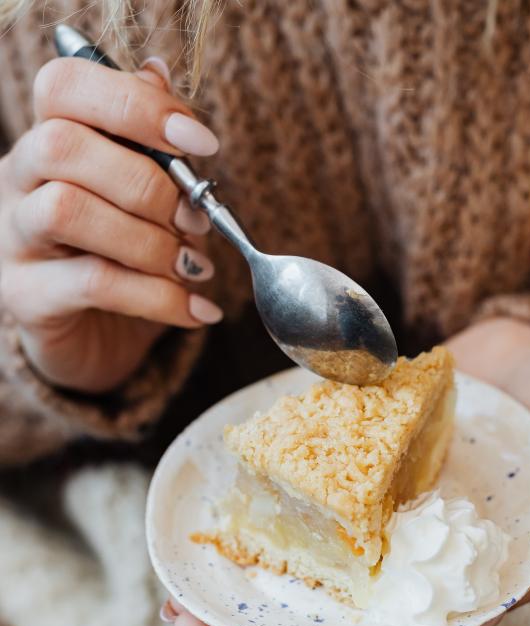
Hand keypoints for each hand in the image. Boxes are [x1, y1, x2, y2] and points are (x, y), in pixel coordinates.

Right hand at [0, 56, 221, 393]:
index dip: (136, 104)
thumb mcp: (147, 200)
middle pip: (62, 145)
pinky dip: (159, 297)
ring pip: (68, 211)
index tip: (201, 144)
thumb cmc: (126, 258)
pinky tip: (198, 310)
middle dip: (147, 182)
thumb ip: (150, 143)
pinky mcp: (27, 297)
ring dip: (149, 241)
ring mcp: (14, 239)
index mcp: (50, 141)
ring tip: (193, 267)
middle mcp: (18, 181)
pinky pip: (94, 284)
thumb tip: (158, 72)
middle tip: (196, 220)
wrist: (96, 340)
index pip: (65, 86)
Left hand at [159, 317, 529, 625]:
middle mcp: (393, 539)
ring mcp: (370, 493)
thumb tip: (476, 624)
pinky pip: (301, 470)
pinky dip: (259, 488)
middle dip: (244, 613)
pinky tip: (216, 500)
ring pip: (294, 539)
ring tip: (176, 579)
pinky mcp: (355, 444)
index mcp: (433, 570)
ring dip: (237, 560)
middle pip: (311, 592)